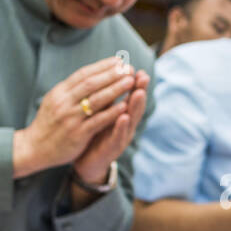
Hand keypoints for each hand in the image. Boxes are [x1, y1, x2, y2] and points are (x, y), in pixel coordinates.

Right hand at [13, 56, 145, 178]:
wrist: (34, 149)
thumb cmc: (49, 124)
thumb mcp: (55, 101)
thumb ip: (72, 90)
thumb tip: (93, 75)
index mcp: (59, 92)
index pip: (83, 74)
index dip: (102, 66)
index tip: (119, 61)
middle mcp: (64, 102)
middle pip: (91, 83)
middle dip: (112, 74)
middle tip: (129, 68)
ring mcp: (70, 118)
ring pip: (96, 99)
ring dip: (115, 89)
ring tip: (131, 81)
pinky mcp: (77, 134)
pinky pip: (98, 120)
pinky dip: (112, 112)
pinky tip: (125, 106)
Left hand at [71, 71, 149, 187]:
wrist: (86, 163)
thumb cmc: (94, 134)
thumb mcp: (101, 113)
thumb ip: (107, 98)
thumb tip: (110, 75)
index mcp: (121, 114)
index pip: (130, 95)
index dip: (135, 82)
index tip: (138, 67)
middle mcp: (125, 125)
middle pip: (135, 105)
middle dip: (140, 90)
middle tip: (144, 76)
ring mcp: (121, 137)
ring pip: (130, 119)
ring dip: (135, 106)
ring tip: (139, 93)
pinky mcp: (112, 149)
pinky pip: (118, 136)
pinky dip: (121, 127)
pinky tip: (124, 117)